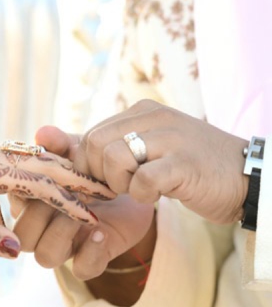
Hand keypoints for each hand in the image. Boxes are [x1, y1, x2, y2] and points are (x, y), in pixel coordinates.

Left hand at [0, 143, 114, 258]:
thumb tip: (17, 249)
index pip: (39, 185)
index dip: (69, 202)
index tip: (95, 215)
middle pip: (42, 166)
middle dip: (75, 177)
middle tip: (106, 187)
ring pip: (27, 165)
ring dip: (52, 177)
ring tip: (77, 189)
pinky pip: (6, 172)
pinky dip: (20, 187)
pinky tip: (9, 213)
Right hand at [12, 127, 153, 279]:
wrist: (136, 187)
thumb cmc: (97, 167)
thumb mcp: (80, 151)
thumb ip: (61, 143)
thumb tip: (43, 132)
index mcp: (32, 200)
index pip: (13, 204)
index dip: (24, 194)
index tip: (43, 178)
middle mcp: (44, 226)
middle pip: (23, 236)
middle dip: (40, 218)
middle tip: (64, 198)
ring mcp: (67, 245)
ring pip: (45, 256)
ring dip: (61, 235)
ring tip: (85, 216)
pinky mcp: (93, 258)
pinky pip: (82, 269)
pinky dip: (90, 253)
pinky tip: (102, 232)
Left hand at [73, 99, 248, 223]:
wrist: (245, 177)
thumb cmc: (189, 167)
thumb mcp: (148, 148)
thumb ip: (112, 146)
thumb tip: (60, 146)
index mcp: (142, 111)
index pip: (90, 134)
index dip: (87, 165)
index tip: (105, 181)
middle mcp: (154, 117)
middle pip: (95, 144)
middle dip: (98, 174)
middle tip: (121, 186)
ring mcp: (171, 138)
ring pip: (114, 158)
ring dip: (120, 184)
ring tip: (142, 188)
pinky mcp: (184, 163)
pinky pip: (142, 180)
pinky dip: (142, 195)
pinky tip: (158, 194)